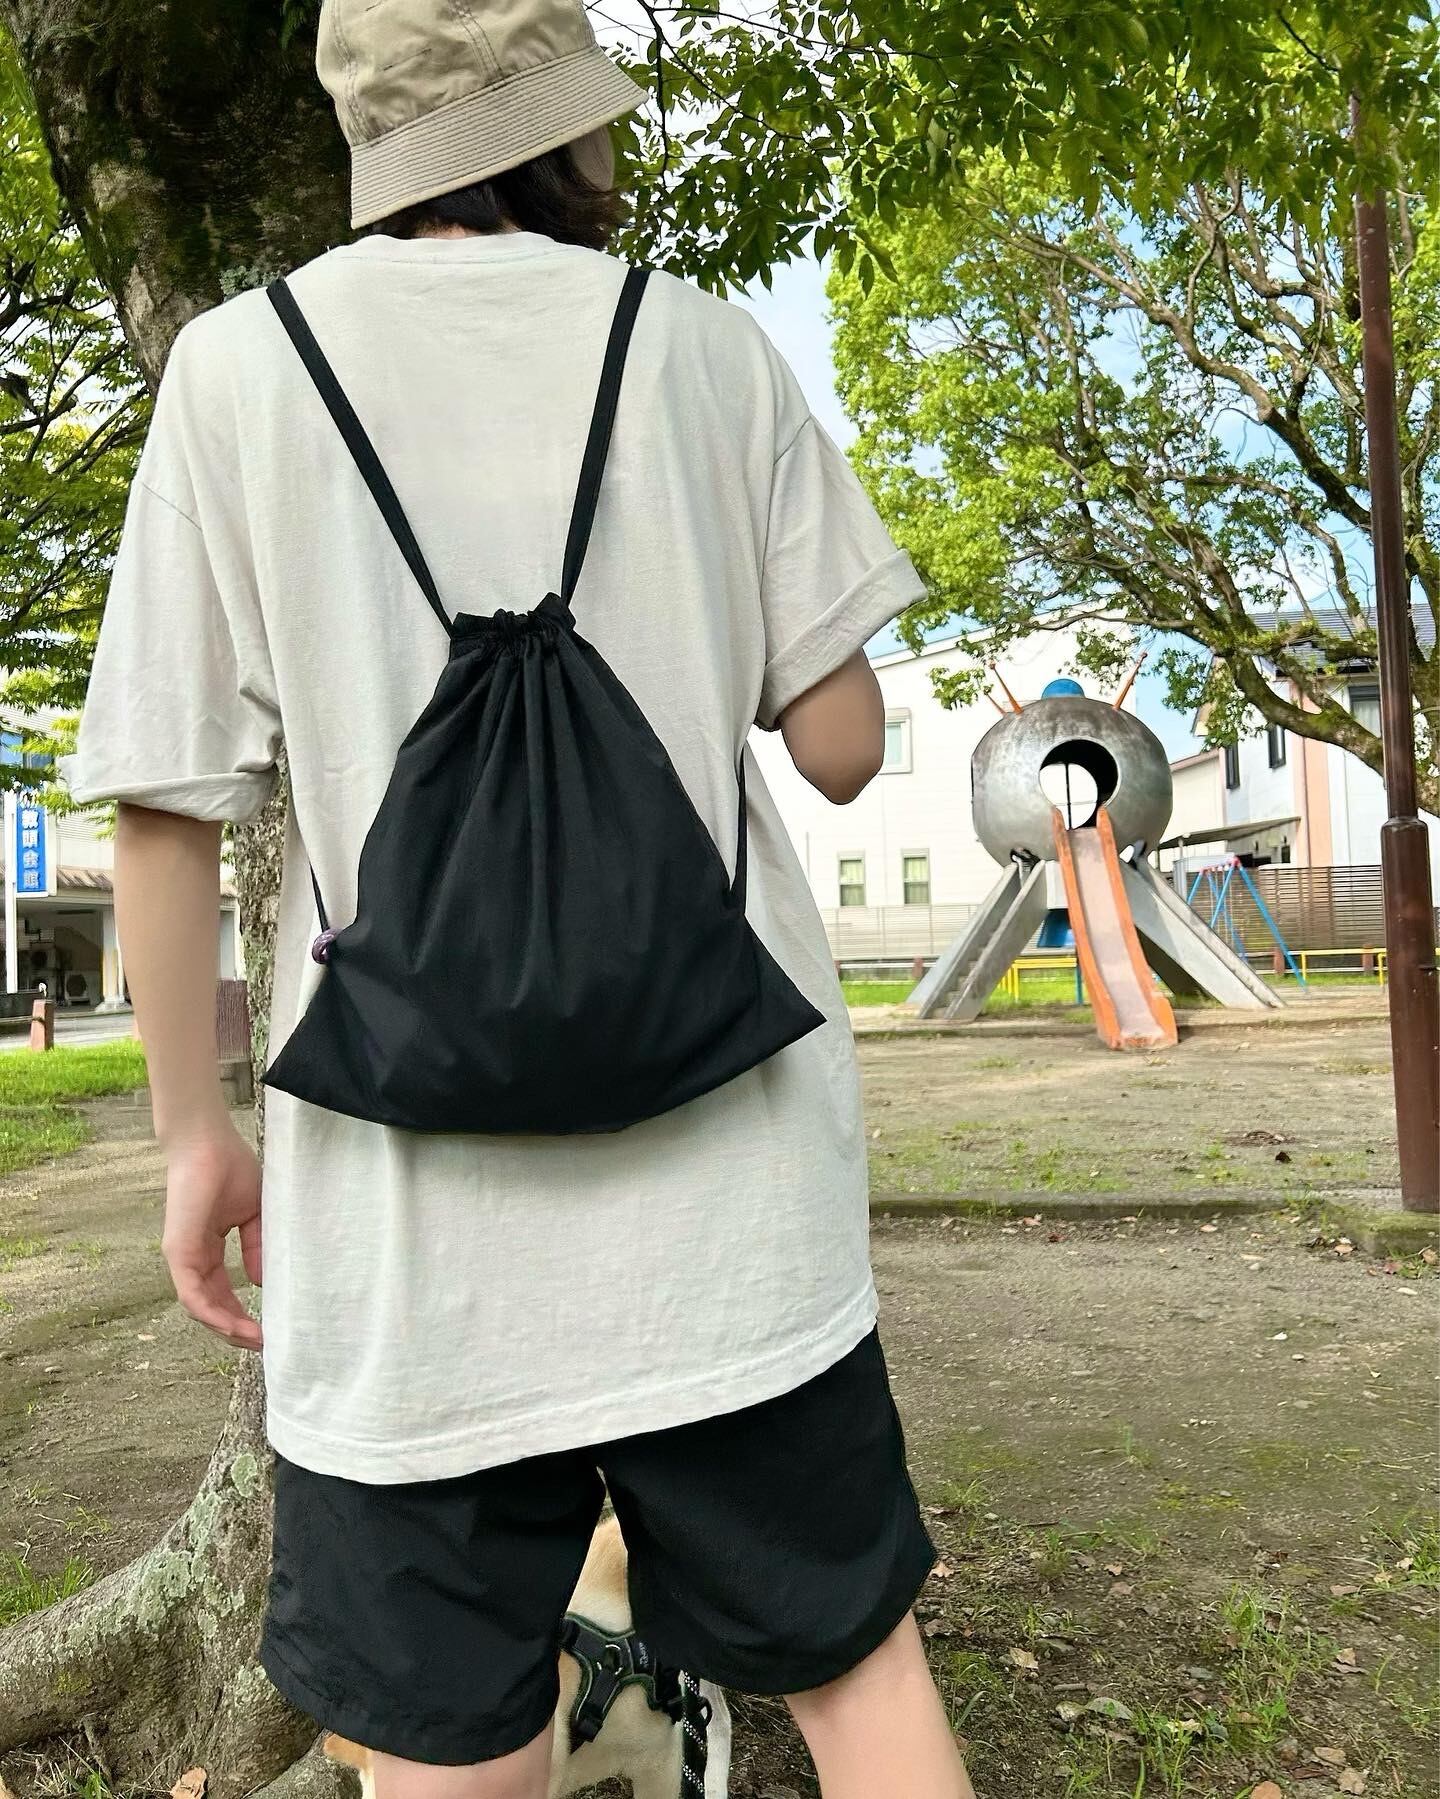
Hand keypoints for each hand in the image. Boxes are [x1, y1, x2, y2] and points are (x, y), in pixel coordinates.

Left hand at [162, 1123, 262, 1351]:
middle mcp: (192, 1259)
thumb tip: (261, 1282)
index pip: (222, 1293)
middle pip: (210, 1308)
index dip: (243, 1314)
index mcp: (207, 1250)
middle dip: (237, 1331)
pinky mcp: (178, 1252)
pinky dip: (214, 1315)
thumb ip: (256, 1247)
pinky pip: (193, 1295)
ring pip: (200, 1309)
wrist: (209, 1143)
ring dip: (227, 1329)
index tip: (269, 1329)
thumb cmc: (231, 1169)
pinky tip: (236, 1326)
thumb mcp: (254, 1215)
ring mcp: (183, 1258)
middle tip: (266, 1345)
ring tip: (256, 1341)